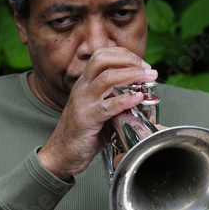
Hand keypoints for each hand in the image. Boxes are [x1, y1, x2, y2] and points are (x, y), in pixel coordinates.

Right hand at [38, 47, 157, 180]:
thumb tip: (140, 98)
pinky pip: (107, 106)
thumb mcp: (99, 110)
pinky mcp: (86, 119)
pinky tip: (137, 98)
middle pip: (103, 59)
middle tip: (147, 69)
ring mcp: (83, 102)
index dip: (124, 55)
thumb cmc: (82, 133)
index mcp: (85, 83)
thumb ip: (115, 101)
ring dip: (131, 75)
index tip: (142, 64)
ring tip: (147, 78)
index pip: (102, 55)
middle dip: (129, 60)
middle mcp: (82, 88)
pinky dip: (125, 100)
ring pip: (106, 78)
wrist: (61, 154)